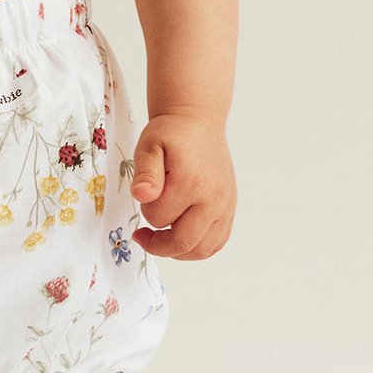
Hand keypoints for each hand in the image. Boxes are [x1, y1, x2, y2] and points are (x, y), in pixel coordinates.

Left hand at [128, 110, 236, 258]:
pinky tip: (182, 235)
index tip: (143, 200)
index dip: (145, 213)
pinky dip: (197, 248)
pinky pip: (217, 242)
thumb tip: (142, 196)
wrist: (198, 122)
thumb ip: (145, 173)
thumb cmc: (171, 133)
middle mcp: (213, 197)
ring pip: (202, 249)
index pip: (159, 219)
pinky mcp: (229, 209)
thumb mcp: (149, 146)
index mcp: (190, 181)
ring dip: (177, 250)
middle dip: (158, 244)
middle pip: (183, 242)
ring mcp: (225, 205)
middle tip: (142, 235)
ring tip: (162, 237)